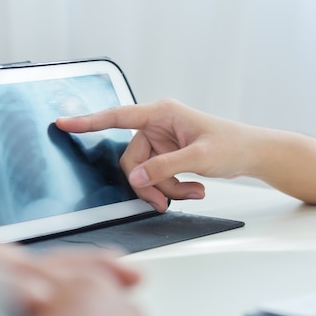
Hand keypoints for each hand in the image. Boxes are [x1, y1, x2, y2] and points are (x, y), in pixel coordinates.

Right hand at [56, 99, 253, 211]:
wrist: (252, 153)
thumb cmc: (232, 144)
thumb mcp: (198, 156)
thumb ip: (164, 167)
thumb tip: (135, 179)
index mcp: (162, 113)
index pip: (118, 116)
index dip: (89, 121)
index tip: (63, 123)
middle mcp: (158, 126)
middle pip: (133, 161)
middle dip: (151, 184)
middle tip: (165, 202)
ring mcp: (162, 143)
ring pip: (146, 174)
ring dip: (167, 189)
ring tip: (195, 192)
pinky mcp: (168, 156)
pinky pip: (158, 178)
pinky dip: (174, 188)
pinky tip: (196, 189)